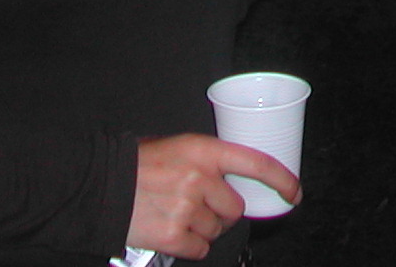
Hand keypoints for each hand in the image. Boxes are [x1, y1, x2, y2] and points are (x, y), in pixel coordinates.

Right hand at [129, 134, 297, 259]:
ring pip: (218, 231)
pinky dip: (190, 245)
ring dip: (204, 228)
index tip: (294, 193)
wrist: (101, 186)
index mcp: (203, 150)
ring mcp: (187, 209)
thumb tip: (234, 179)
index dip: (282, 179)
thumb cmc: (139, 164)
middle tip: (198, 205)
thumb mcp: (176, 147)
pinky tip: (172, 230)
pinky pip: (201, 249)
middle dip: (222, 212)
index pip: (256, 163)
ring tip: (176, 214)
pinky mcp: (174, 236)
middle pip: (236, 209)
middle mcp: (199, 178)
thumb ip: (206, 161)